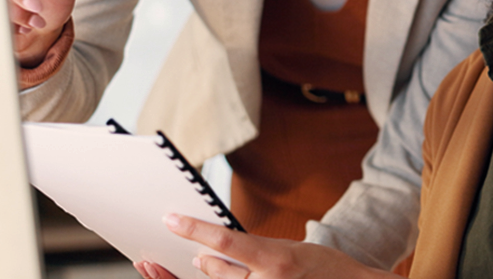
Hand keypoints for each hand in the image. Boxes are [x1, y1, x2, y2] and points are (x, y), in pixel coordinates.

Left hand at [144, 214, 394, 278]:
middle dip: (199, 263)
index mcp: (278, 262)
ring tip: (203, 263)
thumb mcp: (286, 251)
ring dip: (210, 274)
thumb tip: (206, 256)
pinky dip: (222, 278)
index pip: (226, 243)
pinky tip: (211, 266)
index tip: (171, 219)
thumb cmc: (321, 269)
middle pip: (217, 274)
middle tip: (175, 255)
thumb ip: (248, 253)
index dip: (195, 230)